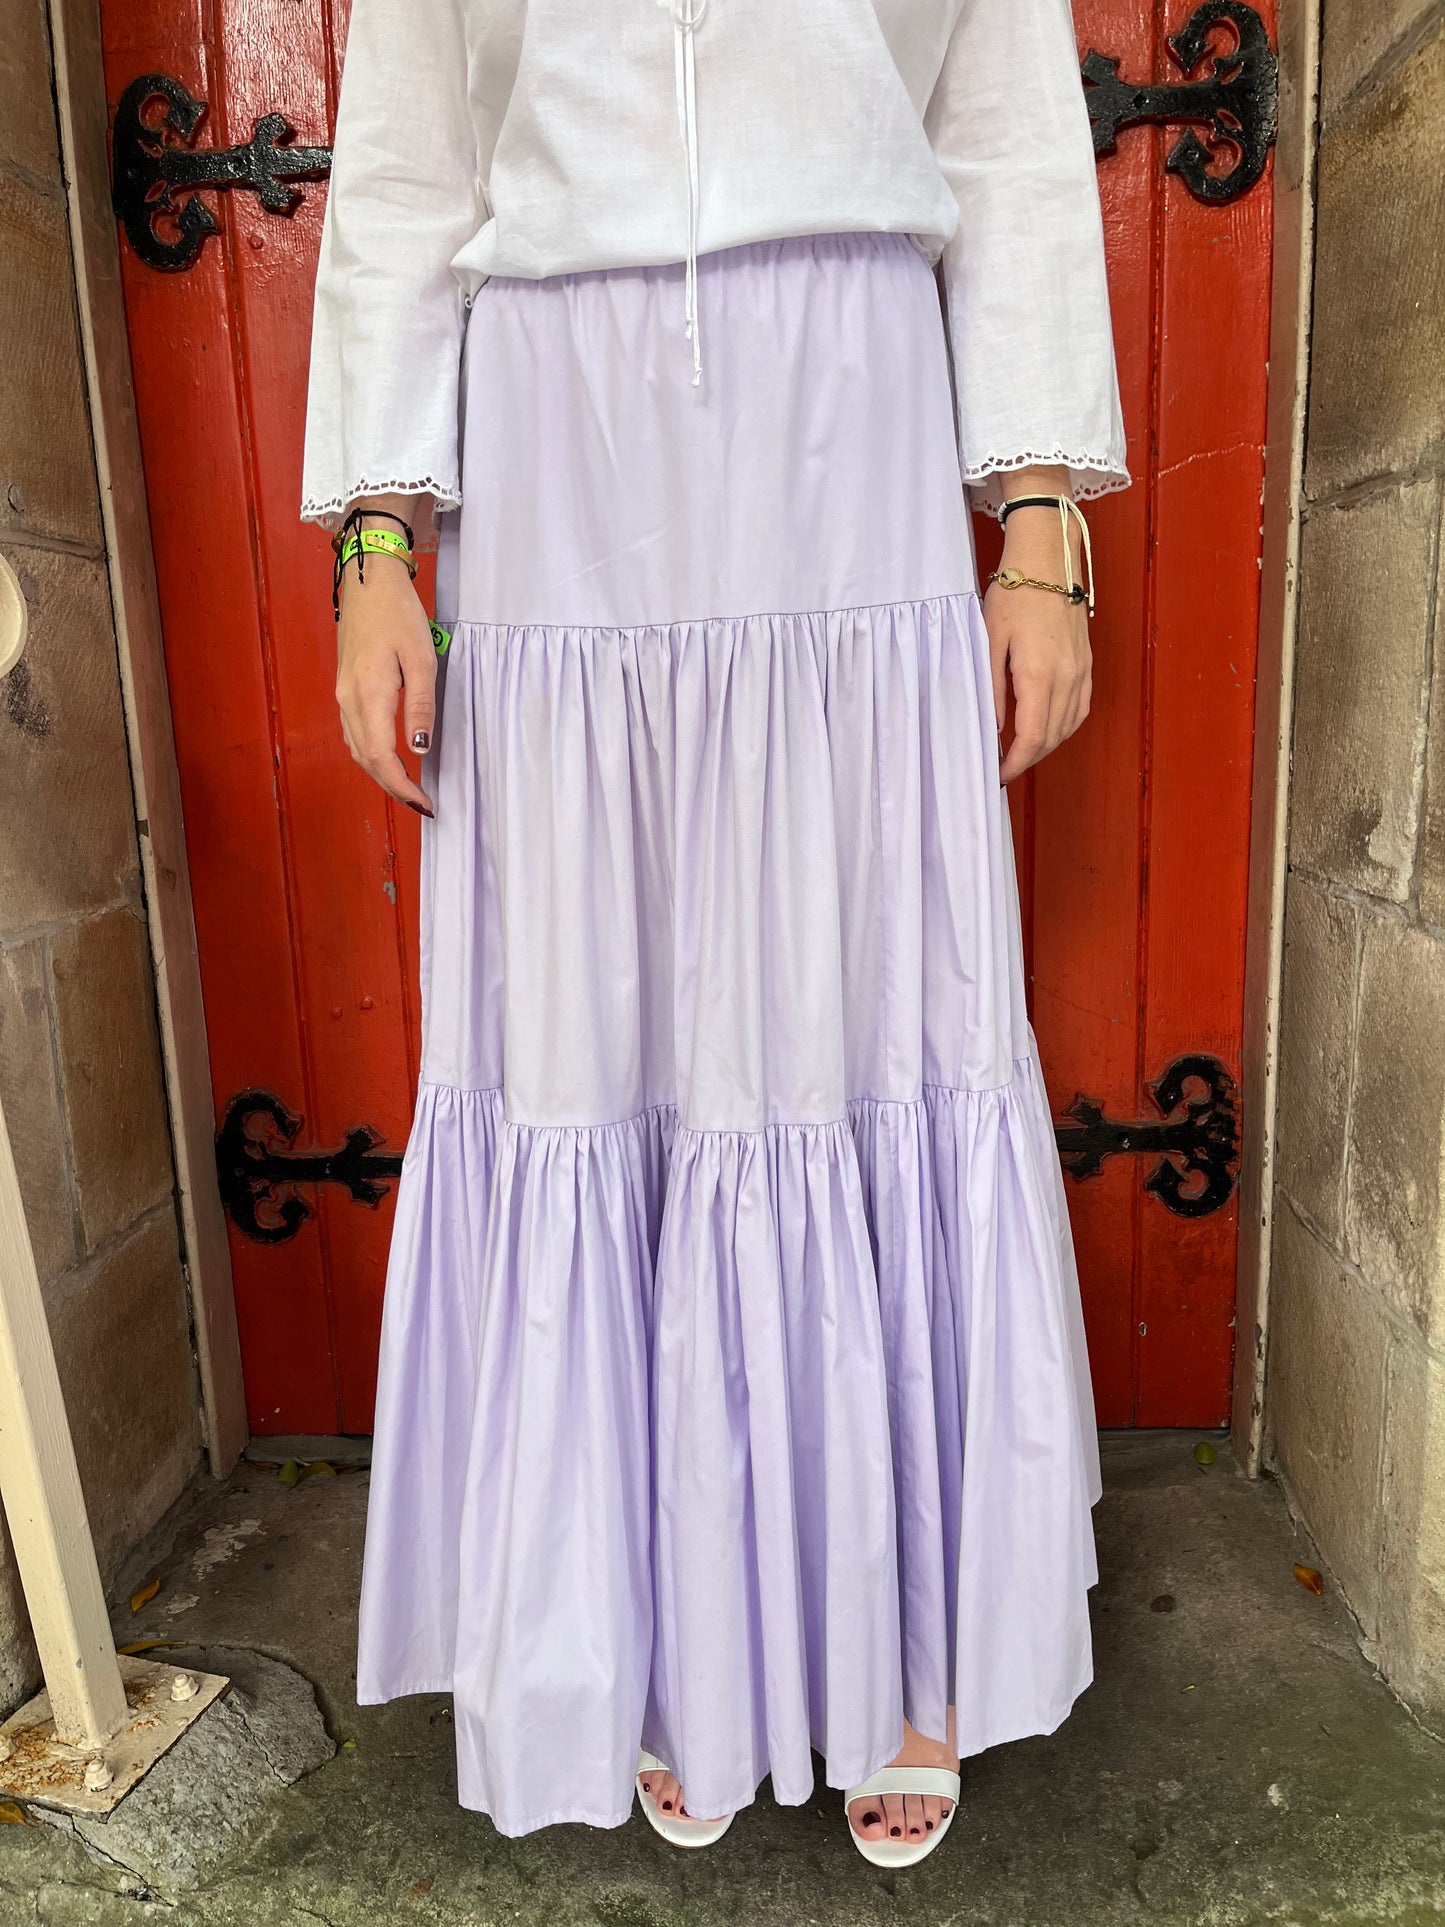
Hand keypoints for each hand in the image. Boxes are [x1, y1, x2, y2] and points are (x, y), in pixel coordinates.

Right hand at [334, 527, 435, 818]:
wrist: (367, 581)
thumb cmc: (398, 613)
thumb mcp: (422, 656)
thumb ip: (421, 704)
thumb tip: (419, 748)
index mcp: (369, 693)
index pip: (382, 757)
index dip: (403, 787)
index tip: (426, 803)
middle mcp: (348, 700)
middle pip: (366, 760)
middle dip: (394, 788)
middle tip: (423, 803)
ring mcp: (342, 695)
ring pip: (357, 750)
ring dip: (382, 774)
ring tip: (410, 788)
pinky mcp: (344, 688)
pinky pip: (354, 734)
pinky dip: (371, 755)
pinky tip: (390, 758)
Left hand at [985, 499, 1092, 784]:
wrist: (1048, 558)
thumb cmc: (1014, 592)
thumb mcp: (989, 640)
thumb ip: (993, 688)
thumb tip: (995, 728)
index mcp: (1039, 674)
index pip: (1031, 738)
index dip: (1015, 764)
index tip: (998, 775)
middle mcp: (1067, 678)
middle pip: (1051, 739)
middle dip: (1027, 760)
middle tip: (1002, 767)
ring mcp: (1081, 671)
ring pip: (1068, 727)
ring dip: (1045, 746)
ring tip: (1019, 751)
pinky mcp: (1087, 663)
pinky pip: (1080, 709)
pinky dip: (1063, 727)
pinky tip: (1045, 727)